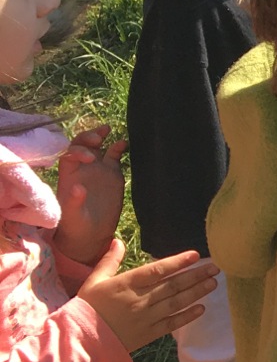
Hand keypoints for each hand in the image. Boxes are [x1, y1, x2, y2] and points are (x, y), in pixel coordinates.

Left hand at [54, 126, 126, 265]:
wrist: (91, 232)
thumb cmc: (76, 225)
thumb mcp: (72, 216)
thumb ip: (73, 202)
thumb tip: (78, 187)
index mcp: (68, 176)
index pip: (69, 155)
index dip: (78, 152)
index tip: (90, 158)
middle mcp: (81, 168)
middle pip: (80, 145)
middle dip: (87, 138)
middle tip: (98, 137)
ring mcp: (97, 168)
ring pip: (96, 146)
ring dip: (100, 135)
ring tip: (107, 129)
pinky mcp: (112, 172)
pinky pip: (114, 154)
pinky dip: (117, 146)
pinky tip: (123, 143)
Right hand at [74, 242, 219, 353]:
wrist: (80, 340)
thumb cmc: (87, 307)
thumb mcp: (94, 280)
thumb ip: (109, 261)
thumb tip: (118, 241)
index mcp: (127, 284)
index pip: (157, 270)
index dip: (177, 262)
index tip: (195, 255)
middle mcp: (139, 300)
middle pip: (173, 285)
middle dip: (196, 276)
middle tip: (215, 268)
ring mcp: (146, 318)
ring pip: (176, 302)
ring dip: (196, 292)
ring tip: (213, 283)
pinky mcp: (148, 334)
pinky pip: (171, 324)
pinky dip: (187, 317)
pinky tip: (201, 309)